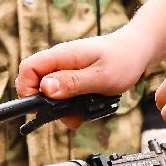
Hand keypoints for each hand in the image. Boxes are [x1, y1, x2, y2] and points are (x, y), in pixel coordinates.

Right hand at [18, 31, 155, 129]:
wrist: (137, 50)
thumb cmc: (123, 59)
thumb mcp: (101, 76)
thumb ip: (73, 83)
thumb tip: (45, 89)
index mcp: (62, 55)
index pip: (28, 69)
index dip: (27, 89)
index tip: (42, 107)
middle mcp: (59, 60)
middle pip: (35, 84)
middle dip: (47, 105)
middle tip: (70, 115)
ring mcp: (65, 68)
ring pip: (49, 92)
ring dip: (62, 107)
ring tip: (82, 113)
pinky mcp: (72, 75)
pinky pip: (62, 92)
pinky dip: (71, 104)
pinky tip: (85, 107)